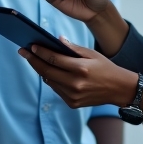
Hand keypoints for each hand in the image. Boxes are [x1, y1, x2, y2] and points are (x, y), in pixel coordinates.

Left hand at [19, 39, 139, 109]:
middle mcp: (75, 83)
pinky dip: (51, 80)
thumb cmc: (105, 68)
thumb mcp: (92, 54)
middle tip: (23, 52)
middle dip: (33, 60)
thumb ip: (73, 48)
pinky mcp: (72, 103)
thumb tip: (56, 40)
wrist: (119, 89)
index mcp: (81, 68)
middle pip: (46, 70)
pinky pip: (56, 89)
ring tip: (34, 60)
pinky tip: (48, 71)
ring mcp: (73, 95)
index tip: (30, 46)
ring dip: (41, 70)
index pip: (54, 59)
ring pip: (49, 81)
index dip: (40, 52)